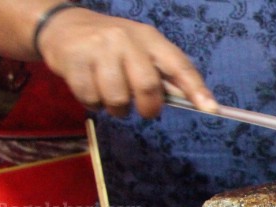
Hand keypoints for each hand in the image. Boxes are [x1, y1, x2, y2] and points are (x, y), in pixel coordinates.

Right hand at [35, 7, 215, 117]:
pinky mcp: (74, 61)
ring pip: (118, 99)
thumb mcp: (143, 51)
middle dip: (149, 108)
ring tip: (114, 97)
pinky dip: (95, 104)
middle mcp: (125, 39)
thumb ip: (167, 75)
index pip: (179, 65)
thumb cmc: (114, 46)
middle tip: (145, 110)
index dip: (196, 89)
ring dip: (119, 109)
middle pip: (147, 86)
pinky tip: (94, 90)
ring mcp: (98, 49)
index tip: (211, 109)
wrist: (64, 26)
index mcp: (150, 39)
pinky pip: (92, 99)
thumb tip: (197, 102)